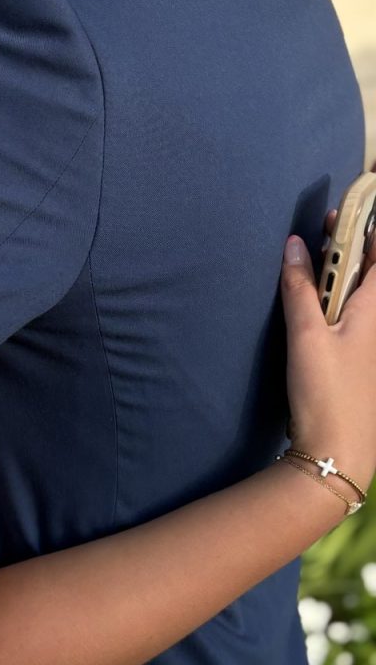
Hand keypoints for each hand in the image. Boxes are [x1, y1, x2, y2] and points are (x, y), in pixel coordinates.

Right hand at [282, 231, 375, 490]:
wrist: (339, 452)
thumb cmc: (327, 391)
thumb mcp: (306, 334)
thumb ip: (300, 288)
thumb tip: (296, 243)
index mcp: (374, 312)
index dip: (364, 232)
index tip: (343, 212)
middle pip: (370, 278)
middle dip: (350, 251)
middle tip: (323, 234)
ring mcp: (372, 347)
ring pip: (362, 299)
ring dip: (342, 277)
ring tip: (316, 265)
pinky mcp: (362, 364)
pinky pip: (356, 319)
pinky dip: (339, 301)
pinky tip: (318, 307)